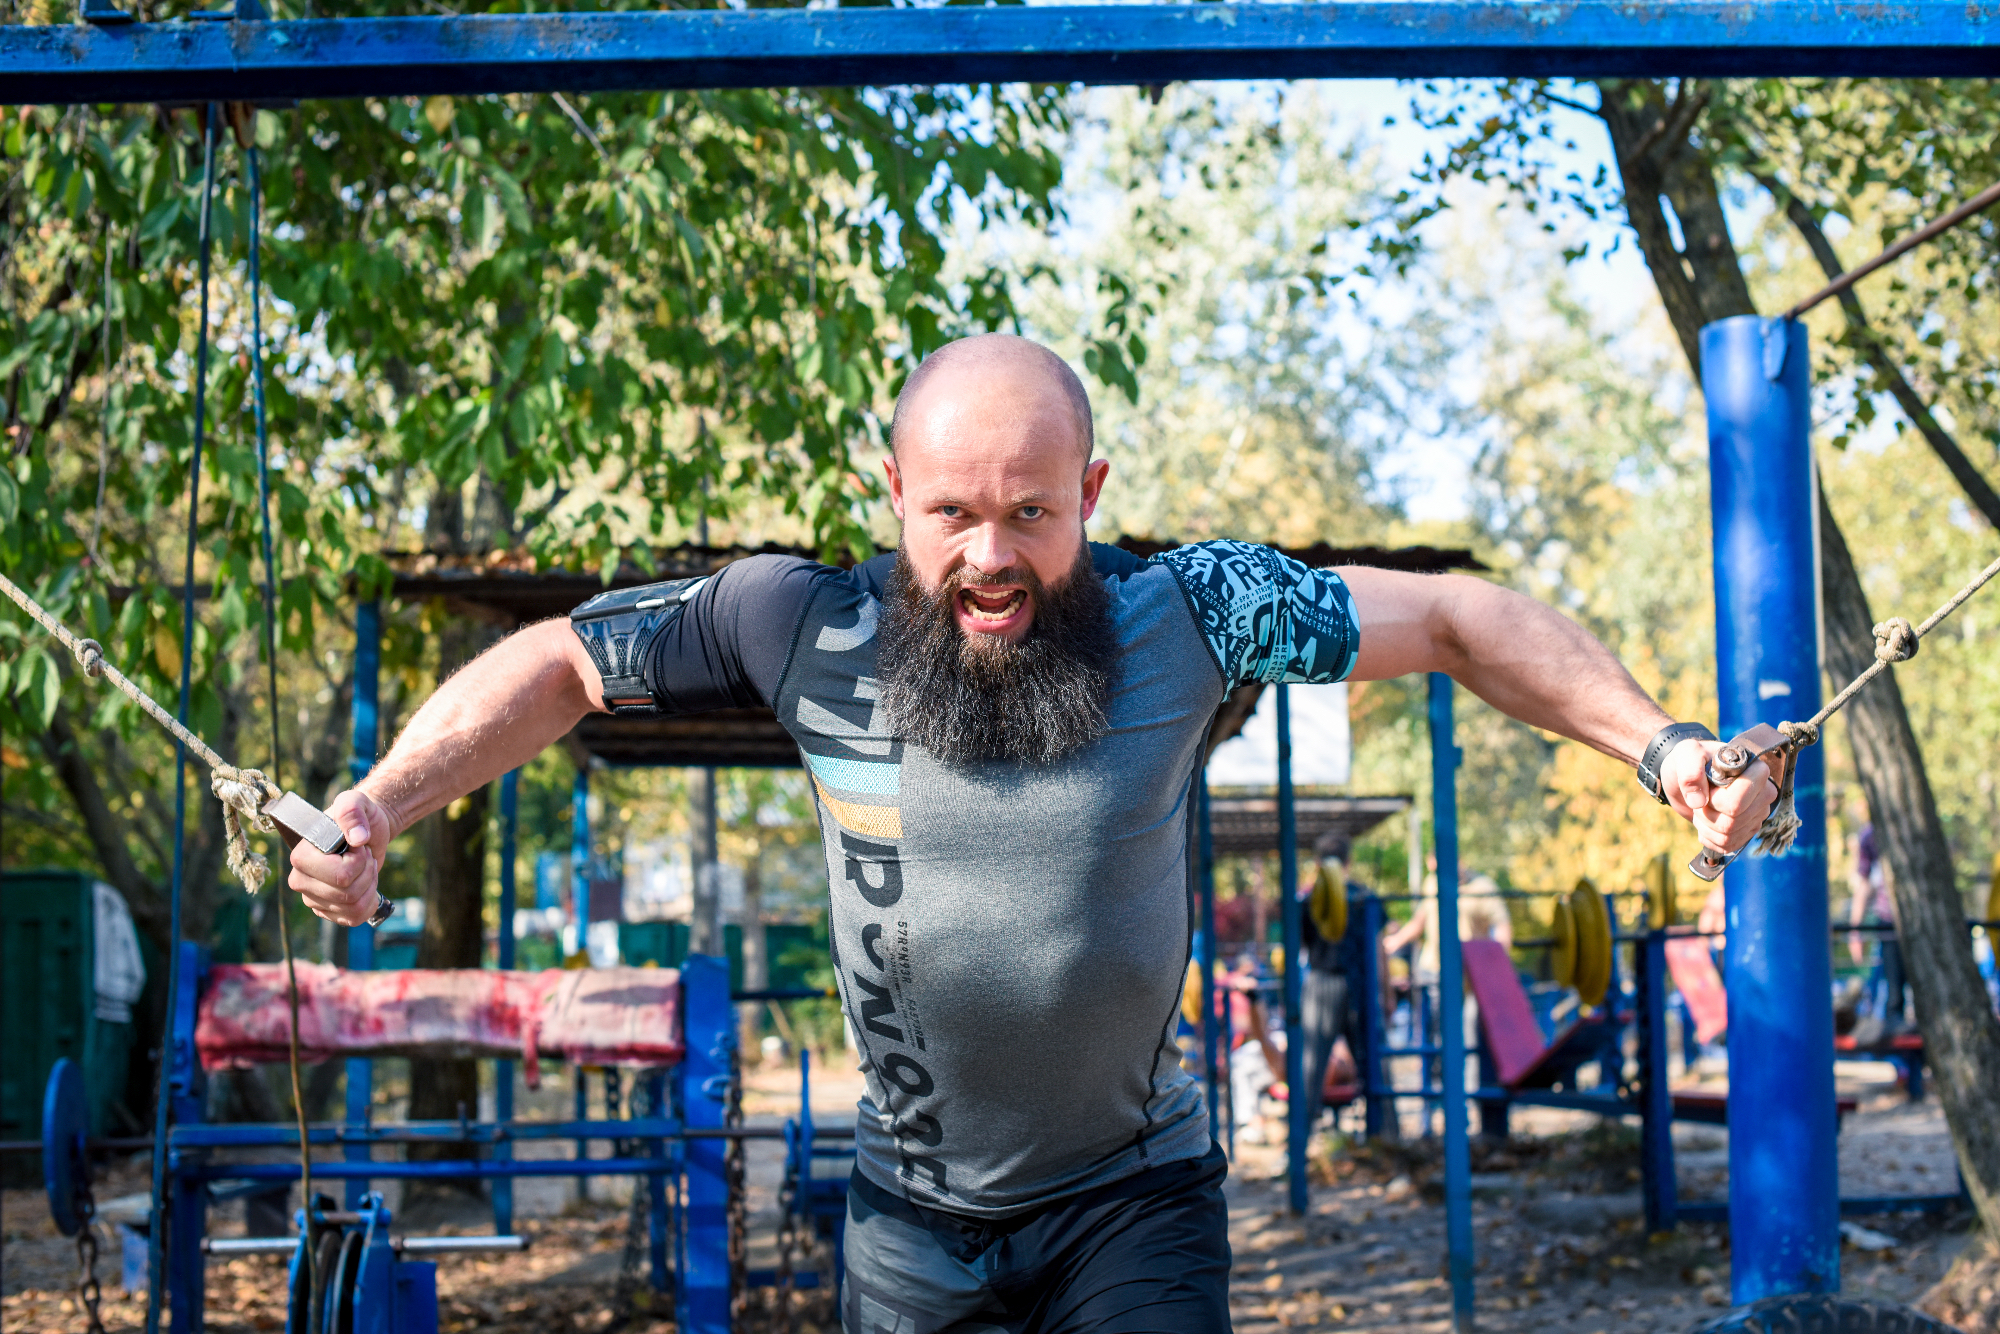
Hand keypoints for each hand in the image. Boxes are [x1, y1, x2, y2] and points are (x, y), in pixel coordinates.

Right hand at [288, 788, 393, 926]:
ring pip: (353, 907)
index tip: (356, 845)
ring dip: (369, 886)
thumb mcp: (357, 802)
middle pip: (347, 894)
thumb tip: (357, 838)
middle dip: (366, 873)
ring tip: (363, 868)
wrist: (366, 831)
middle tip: (363, 856)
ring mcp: (313, 898)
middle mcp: (300, 880)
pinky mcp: (326, 911)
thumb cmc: (358, 816)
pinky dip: (368, 902)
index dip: (358, 861)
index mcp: (301, 856)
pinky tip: (364, 886)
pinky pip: (353, 918)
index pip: (340, 875)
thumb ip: (352, 811)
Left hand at [1658, 739, 1777, 853]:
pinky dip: (1709, 837)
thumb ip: (1690, 771)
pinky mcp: (1748, 829)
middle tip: (1701, 798)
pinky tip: (1706, 821)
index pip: (1737, 802)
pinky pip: (1728, 845)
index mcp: (1756, 771)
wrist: (1687, 776)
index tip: (1708, 787)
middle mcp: (1764, 793)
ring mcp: (1758, 813)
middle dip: (1708, 813)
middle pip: (1734, 821)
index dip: (1716, 800)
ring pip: (1730, 836)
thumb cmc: (1692, 761)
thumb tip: (1698, 802)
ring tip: (1702, 808)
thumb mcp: (1686, 755)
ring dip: (1706, 826)